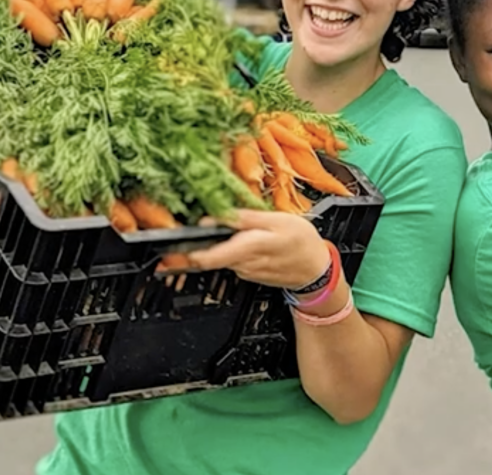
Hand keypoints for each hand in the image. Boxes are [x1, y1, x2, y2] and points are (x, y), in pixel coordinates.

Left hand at [160, 210, 331, 289]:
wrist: (317, 270)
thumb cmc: (300, 241)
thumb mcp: (277, 220)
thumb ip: (243, 219)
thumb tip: (214, 218)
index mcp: (248, 248)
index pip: (207, 256)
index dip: (187, 248)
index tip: (174, 238)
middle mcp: (242, 264)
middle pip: (209, 256)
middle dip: (201, 241)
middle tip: (197, 226)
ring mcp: (244, 271)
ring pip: (221, 257)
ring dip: (219, 244)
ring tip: (228, 228)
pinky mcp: (248, 274)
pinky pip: (233, 260)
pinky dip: (232, 250)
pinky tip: (245, 240)